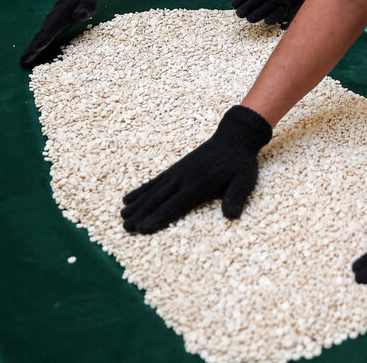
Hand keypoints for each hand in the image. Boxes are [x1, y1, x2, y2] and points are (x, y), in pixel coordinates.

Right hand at [19, 0, 96, 67]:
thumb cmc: (83, 1)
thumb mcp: (87, 4)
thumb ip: (84, 10)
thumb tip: (80, 15)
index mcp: (60, 17)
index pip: (50, 31)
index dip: (43, 41)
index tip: (35, 49)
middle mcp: (51, 22)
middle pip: (40, 37)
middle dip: (32, 49)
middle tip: (23, 61)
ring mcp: (49, 25)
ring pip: (39, 39)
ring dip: (31, 50)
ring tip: (23, 61)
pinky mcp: (50, 28)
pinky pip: (41, 39)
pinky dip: (35, 48)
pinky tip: (31, 56)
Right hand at [121, 105, 272, 232]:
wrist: (234, 137)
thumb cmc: (240, 163)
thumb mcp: (244, 181)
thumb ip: (235, 198)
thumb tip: (230, 216)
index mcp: (198, 185)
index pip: (174, 205)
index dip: (157, 218)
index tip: (142, 228)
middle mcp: (183, 179)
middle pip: (158, 200)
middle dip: (141, 215)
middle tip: (125, 228)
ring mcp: (177, 173)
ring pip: (152, 191)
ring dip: (137, 204)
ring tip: (122, 215)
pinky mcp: (175, 169)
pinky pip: (155, 182)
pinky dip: (141, 191)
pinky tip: (129, 198)